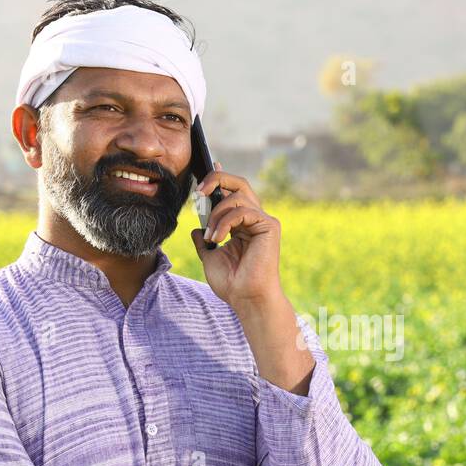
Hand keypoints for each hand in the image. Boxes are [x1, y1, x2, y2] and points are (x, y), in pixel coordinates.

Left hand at [191, 161, 282, 309]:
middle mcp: (255, 218)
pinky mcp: (269, 225)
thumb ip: (204, 239)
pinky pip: (243, 210)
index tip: (206, 167)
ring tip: (211, 235)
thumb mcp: (210, 256)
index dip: (220, 177)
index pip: (232, 192)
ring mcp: (263, 221)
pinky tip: (218, 238)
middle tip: (198, 191)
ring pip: (238, 195)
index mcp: (242, 224)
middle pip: (238, 183)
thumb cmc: (232, 282)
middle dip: (216, 179)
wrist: (246, 298)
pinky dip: (225, 222)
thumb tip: (196, 228)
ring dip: (217, 213)